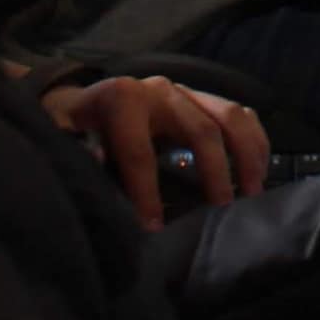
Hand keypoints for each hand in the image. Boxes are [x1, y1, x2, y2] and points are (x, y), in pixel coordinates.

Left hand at [39, 75, 269, 228]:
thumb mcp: (61, 139)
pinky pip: (240, 114)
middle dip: (214, 173)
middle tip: (222, 210)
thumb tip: (100, 173)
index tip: (155, 228)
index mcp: (123, 100)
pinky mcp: (202, 98)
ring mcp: (186, 91)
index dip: (147, 192)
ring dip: (246, 155)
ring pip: (231, 116)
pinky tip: (258, 171)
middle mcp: (160, 90)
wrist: (80, 103)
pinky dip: (254, 141)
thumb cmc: (72, 129)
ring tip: (252, 192)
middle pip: (201, 130)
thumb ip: (78, 155)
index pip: (140, 151)